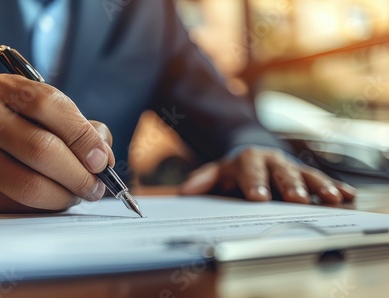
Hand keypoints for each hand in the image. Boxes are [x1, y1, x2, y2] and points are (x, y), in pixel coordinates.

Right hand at [0, 74, 113, 211]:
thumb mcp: (55, 116)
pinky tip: (57, 197)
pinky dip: (48, 204)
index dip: (82, 135)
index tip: (102, 160)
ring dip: (65, 194)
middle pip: (40, 147)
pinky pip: (18, 201)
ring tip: (79, 193)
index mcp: (7, 88)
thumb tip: (102, 159)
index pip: (48, 104)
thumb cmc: (29, 128)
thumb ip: (85, 131)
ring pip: (29, 182)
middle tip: (96, 186)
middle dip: (78, 173)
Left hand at [180, 147, 355, 203]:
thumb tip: (184, 192)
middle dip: (289, 185)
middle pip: (281, 172)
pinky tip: (346, 195)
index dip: (254, 182)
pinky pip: (322, 179)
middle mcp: (271, 161)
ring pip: (305, 174)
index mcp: (247, 160)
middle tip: (297, 200)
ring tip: (332, 199)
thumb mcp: (217, 172)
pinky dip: (334, 187)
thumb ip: (203, 180)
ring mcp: (290, 167)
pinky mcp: (305, 174)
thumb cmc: (234, 169)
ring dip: (318, 187)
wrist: (253, 153)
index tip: (258, 197)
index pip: (250, 170)